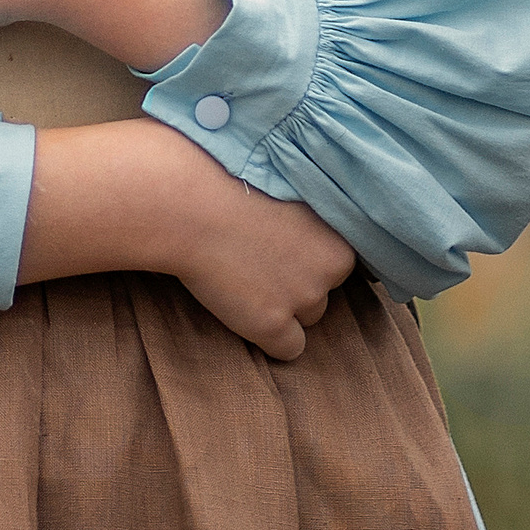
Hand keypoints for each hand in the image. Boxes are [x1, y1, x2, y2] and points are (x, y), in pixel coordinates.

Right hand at [163, 156, 357, 361]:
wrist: (190, 204)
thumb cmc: (230, 181)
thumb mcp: (287, 187)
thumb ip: (310, 214)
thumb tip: (307, 231)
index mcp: (339, 233)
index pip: (337, 262)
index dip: (305, 255)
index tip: (278, 244)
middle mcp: (330, 268)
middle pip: (322, 291)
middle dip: (297, 282)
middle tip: (259, 260)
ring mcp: (303, 298)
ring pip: (308, 317)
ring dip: (284, 307)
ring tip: (246, 280)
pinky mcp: (272, 324)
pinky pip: (289, 349)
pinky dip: (270, 336)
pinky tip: (245, 310)